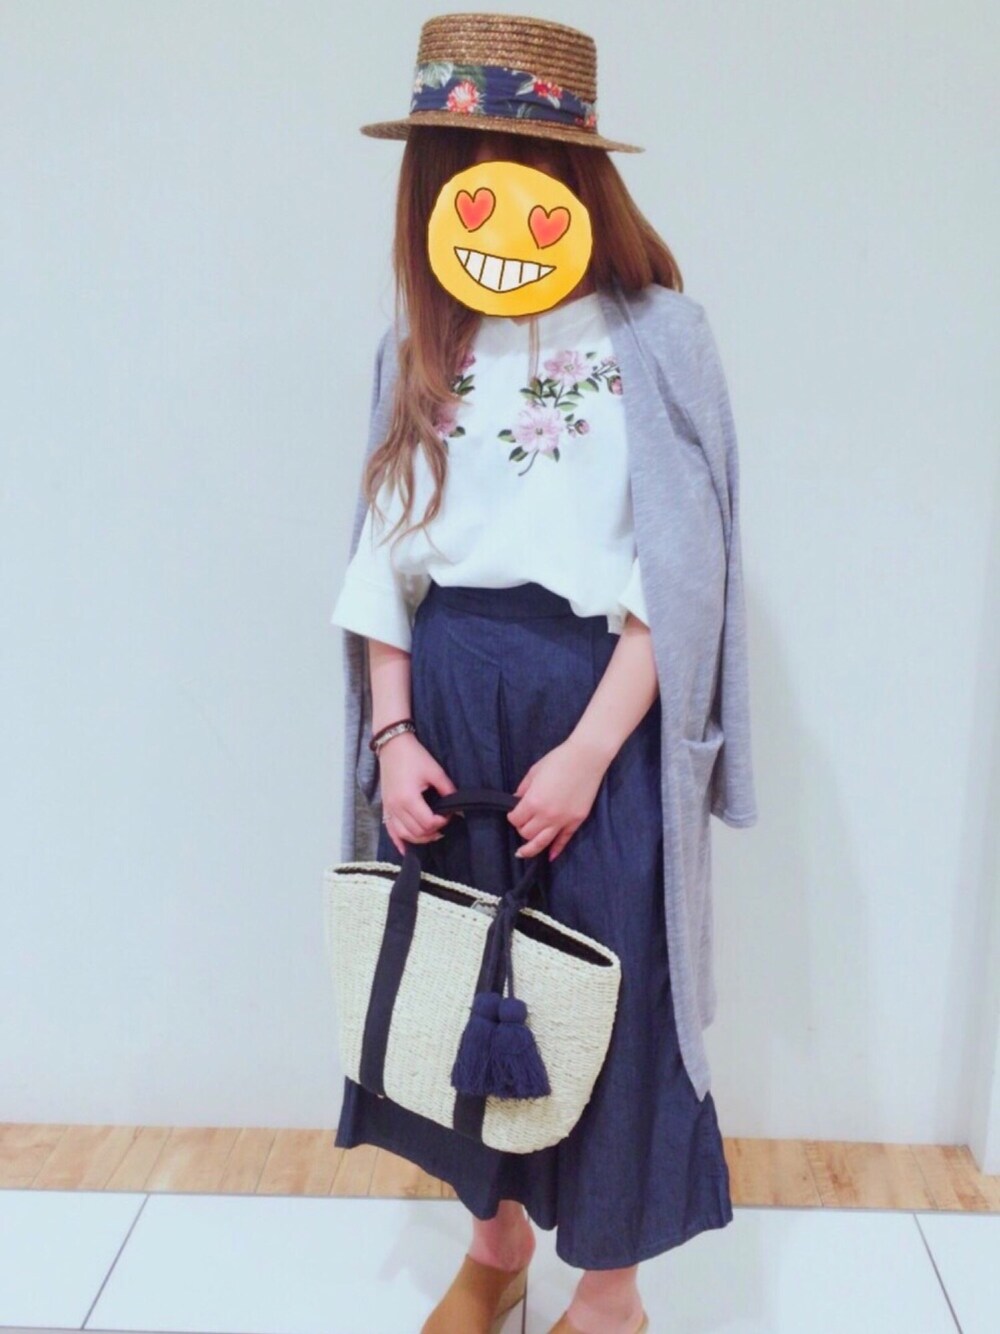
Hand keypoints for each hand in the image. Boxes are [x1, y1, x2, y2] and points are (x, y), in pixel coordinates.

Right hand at [378, 732, 457, 857]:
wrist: (392, 745)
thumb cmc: (414, 756)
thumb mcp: (435, 771)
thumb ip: (447, 790)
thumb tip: (457, 806)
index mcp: (408, 799)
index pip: (428, 823)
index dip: (442, 822)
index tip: (449, 814)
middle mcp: (396, 807)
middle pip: (416, 832)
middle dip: (433, 831)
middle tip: (444, 822)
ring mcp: (388, 809)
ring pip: (404, 835)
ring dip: (420, 838)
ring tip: (433, 832)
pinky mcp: (385, 808)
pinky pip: (390, 831)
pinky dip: (399, 842)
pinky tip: (406, 850)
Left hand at [508, 734, 610, 861]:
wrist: (586, 757)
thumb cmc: (559, 760)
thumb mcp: (534, 772)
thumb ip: (523, 789)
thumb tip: (517, 801)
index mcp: (533, 801)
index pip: (515, 820)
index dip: (512, 817)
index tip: (514, 812)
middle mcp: (547, 815)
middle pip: (527, 833)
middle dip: (521, 829)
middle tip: (523, 822)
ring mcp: (563, 820)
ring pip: (542, 843)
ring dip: (530, 850)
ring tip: (523, 853)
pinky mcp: (576, 821)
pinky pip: (564, 840)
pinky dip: (556, 850)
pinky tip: (549, 856)